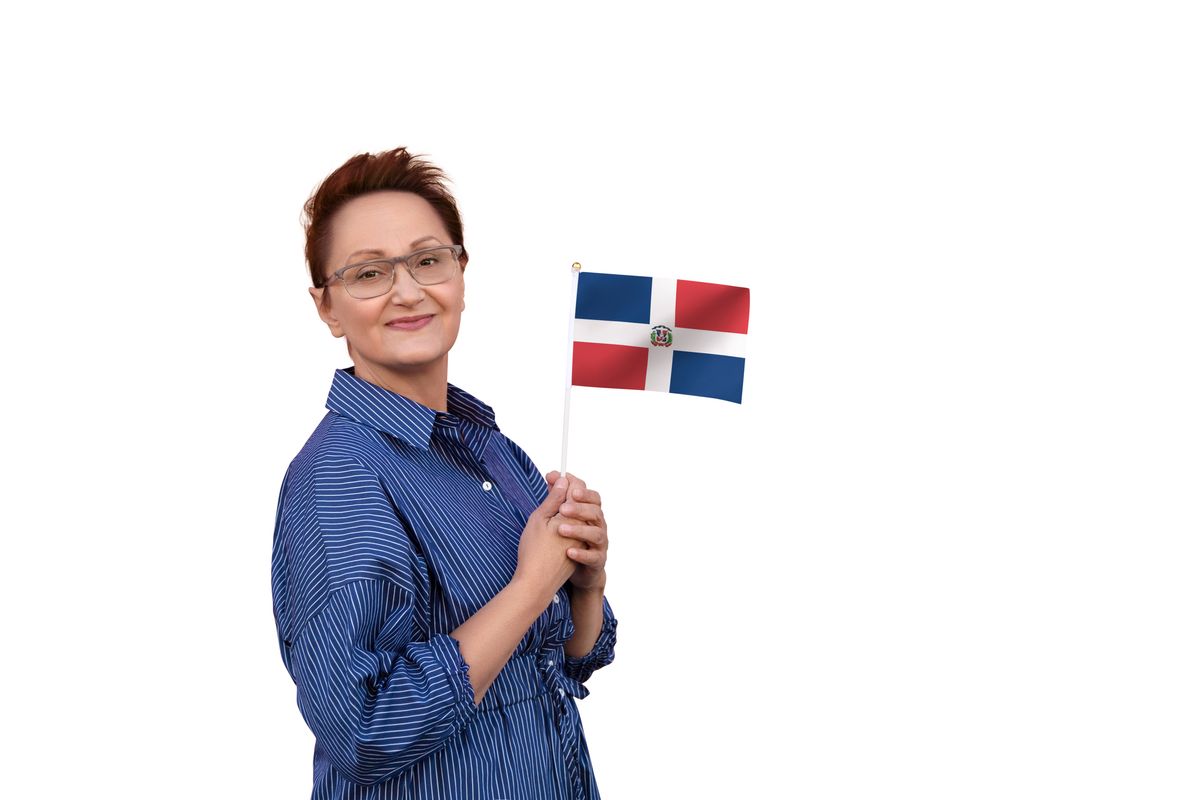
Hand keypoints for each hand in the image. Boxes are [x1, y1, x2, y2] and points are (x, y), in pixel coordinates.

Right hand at [513, 477, 576, 596]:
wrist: (537, 584)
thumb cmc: (534, 552)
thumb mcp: (539, 519)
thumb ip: (554, 498)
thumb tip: (564, 480)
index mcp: (576, 517)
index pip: (577, 488)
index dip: (564, 479)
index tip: (550, 476)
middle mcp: (585, 527)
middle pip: (580, 500)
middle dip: (566, 490)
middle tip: (549, 485)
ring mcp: (584, 539)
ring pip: (579, 515)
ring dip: (567, 506)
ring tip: (550, 505)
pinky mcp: (580, 549)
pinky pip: (577, 528)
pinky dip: (568, 521)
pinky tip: (555, 524)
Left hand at [545, 471, 607, 591]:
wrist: (578, 572)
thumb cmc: (568, 540)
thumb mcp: (560, 517)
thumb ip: (558, 497)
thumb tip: (553, 475)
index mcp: (590, 514)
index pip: (592, 497)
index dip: (581, 489)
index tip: (566, 484)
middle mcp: (598, 526)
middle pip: (596, 512)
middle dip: (580, 508)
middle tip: (562, 508)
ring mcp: (599, 544)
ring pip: (596, 534)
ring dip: (578, 530)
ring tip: (560, 529)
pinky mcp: (597, 562)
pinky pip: (593, 557)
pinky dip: (582, 554)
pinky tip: (568, 552)